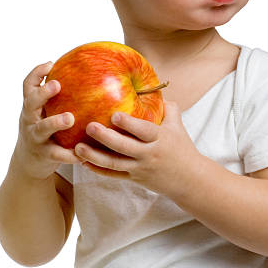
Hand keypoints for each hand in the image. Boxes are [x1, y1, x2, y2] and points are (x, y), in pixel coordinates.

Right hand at [13, 61, 80, 179]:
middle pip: (31, 103)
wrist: (27, 163)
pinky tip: (83, 154)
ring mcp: (35, 137)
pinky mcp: (44, 155)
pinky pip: (57, 154)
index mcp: (31, 106)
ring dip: (55, 122)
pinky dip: (69, 154)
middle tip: (57, 84)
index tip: (51, 64)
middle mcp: (30, 119)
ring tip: (70, 118)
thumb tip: (87, 71)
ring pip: (42, 128)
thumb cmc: (44, 129)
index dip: (37, 73)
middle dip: (43, 93)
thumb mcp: (44, 111)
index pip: (28, 85)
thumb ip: (58, 96)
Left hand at [74, 100, 200, 195]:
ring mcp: (140, 169)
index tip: (113, 113)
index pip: (143, 131)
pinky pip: (113, 175)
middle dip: (105, 138)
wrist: (189, 179)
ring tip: (78, 147)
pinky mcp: (134, 179)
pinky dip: (98, 169)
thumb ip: (166, 106)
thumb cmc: (182, 147)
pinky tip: (83, 161)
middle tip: (89, 126)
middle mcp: (149, 154)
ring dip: (95, 156)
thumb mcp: (178, 125)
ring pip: (115, 164)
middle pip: (124, 147)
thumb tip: (152, 87)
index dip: (129, 123)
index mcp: (160, 139)